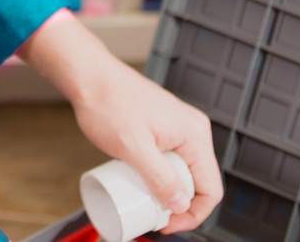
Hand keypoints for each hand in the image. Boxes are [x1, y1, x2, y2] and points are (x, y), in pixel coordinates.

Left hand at [17, 10, 222, 233]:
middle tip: (152, 214)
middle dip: (177, 204)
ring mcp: (178, 127)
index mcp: (194, 135)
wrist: (89, 76)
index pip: (211, 189)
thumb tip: (180, 205)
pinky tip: (141, 182)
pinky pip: (169, 160)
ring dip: (167, 190)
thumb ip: (159, 177)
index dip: (192, 214)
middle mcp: (192, 130)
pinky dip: (159, 176)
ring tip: (143, 200)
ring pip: (182, 171)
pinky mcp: (162, 127)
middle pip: (197, 182)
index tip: (166, 224)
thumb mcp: (133, 147)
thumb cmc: (108, 103)